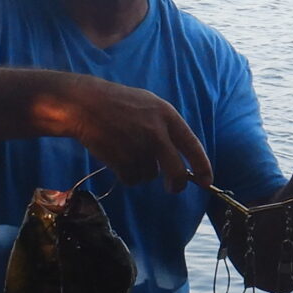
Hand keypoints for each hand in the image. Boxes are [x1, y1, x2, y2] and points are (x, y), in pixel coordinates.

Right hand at [53, 76, 213, 191]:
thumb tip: (181, 158)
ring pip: (149, 175)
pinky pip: (131, 179)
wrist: (85, 104)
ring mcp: (139, 147)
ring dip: (140, 171)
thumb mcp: (149, 105)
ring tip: (125, 150)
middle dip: (177, 184)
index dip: (203, 167)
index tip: (207, 182)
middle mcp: (157, 133)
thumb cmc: (118, 104)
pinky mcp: (121, 160)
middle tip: (173, 188)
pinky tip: (116, 158)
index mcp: (167, 116)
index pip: (193, 146)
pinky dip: (126, 175)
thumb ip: (167, 128)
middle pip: (177, 172)